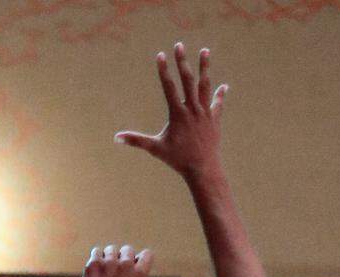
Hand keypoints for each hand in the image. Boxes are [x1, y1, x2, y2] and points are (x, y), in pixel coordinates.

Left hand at [77, 245, 153, 276]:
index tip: (134, 265)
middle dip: (123, 258)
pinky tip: (96, 269)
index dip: (140, 259)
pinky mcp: (94, 264)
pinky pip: (96, 251)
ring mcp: (109, 263)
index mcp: (139, 274)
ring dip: (108, 257)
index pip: (147, 254)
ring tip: (105, 271)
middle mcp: (126, 265)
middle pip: (127, 249)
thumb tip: (135, 265)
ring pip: (111, 249)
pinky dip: (96, 259)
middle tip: (116, 270)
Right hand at [115, 43, 227, 178]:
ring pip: (205, 85)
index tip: (160, 55)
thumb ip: (136, 140)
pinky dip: (219, 95)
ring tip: (205, 51)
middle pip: (187, 80)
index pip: (169, 87)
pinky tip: (223, 86)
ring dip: (205, 68)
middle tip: (179, 45)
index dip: (164, 70)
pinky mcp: (214, 119)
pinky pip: (217, 104)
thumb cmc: (177, 159)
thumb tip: (116, 138)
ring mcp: (205, 113)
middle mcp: (193, 109)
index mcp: (178, 113)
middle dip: (182, 61)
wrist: (203, 168)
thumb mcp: (155, 148)